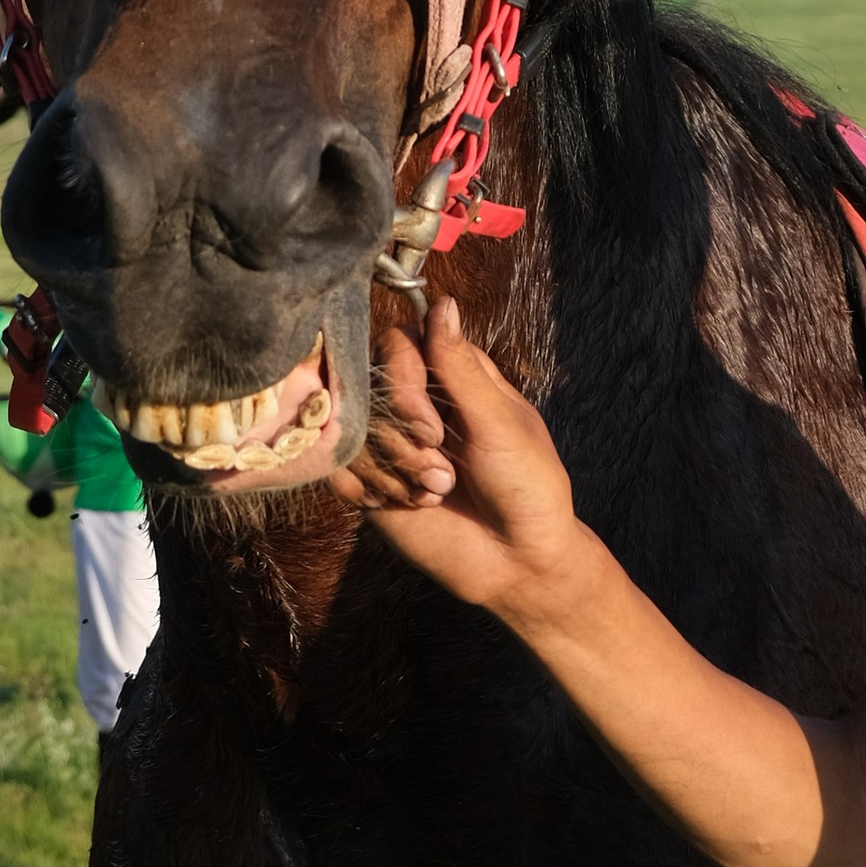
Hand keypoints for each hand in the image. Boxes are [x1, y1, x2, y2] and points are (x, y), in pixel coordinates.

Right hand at [334, 297, 583, 620]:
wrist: (516, 562)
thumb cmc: (527, 486)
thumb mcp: (500, 424)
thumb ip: (460, 368)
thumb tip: (442, 304)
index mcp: (453, 379)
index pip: (400, 343)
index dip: (403, 376)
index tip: (431, 422)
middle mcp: (416, 404)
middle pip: (367, 381)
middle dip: (398, 426)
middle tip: (438, 462)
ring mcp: (390, 443)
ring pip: (352, 427)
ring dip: (392, 464)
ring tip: (436, 492)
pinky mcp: (371, 482)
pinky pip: (338, 468)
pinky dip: (369, 487)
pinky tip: (405, 506)